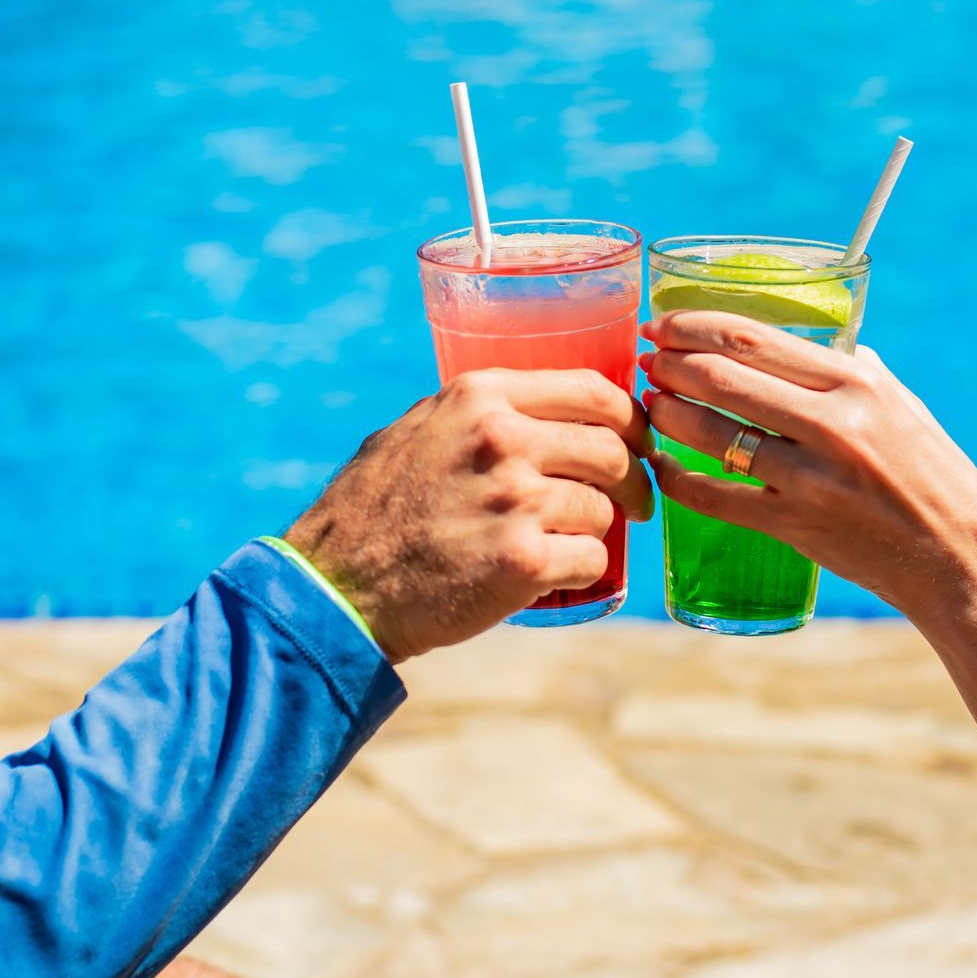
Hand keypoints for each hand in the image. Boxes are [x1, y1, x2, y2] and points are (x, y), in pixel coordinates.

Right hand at [283, 369, 651, 663]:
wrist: (338, 587)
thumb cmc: (373, 510)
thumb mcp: (418, 429)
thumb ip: (479, 413)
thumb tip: (544, 408)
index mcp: (481, 396)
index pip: (594, 390)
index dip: (630, 420)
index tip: (638, 443)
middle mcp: (503, 438)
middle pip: (611, 449)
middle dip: (633, 479)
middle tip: (632, 505)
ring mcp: (515, 499)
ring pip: (603, 509)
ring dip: (598, 531)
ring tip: (569, 544)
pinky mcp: (522, 561)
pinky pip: (592, 559)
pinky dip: (584, 571)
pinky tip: (555, 576)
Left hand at [640, 310, 976, 620]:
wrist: (958, 558)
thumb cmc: (936, 478)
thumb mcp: (905, 408)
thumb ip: (859, 375)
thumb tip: (825, 349)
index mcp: (856, 384)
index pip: (752, 338)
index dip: (694, 326)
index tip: (664, 324)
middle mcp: (831, 424)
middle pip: (721, 377)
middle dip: (671, 365)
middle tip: (648, 362)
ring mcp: (810, 478)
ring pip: (712, 434)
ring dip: (668, 415)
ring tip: (652, 406)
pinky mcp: (795, 525)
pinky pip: (716, 497)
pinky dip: (680, 479)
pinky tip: (663, 467)